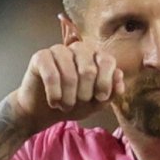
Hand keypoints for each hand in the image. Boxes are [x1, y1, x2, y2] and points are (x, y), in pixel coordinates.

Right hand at [11, 43, 125, 129]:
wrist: (43, 110)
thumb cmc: (73, 103)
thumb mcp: (96, 103)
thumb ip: (111, 91)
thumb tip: (119, 75)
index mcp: (95, 56)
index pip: (107, 61)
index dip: (106, 82)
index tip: (100, 98)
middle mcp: (78, 48)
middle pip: (89, 70)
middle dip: (85, 94)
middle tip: (78, 104)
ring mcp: (58, 50)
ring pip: (70, 75)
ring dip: (68, 98)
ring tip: (65, 106)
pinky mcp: (40, 57)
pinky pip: (51, 75)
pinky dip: (54, 94)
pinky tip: (54, 102)